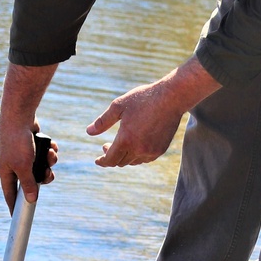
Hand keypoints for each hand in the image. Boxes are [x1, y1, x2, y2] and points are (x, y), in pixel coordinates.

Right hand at [0, 62, 58, 209]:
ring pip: (41, 167)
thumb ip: (28, 184)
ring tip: (51, 154)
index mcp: (6, 172)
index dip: (14, 207)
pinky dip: (50, 151)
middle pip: (31, 181)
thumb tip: (31, 200)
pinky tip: (51, 145)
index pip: (10, 195)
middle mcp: (13, 165)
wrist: (19, 115)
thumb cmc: (17, 141)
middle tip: (49, 175)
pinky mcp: (32, 145)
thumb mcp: (23, 166)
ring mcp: (23, 155)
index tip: (17, 218)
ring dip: (49, 162)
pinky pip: (45, 154)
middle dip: (43, 177)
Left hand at [87, 57, 220, 167]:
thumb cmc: (144, 99)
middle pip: (120, 162)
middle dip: (111, 157)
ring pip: (132, 162)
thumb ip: (103, 121)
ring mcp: (151, 151)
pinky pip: (144, 159)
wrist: (172, 97)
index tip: (97, 160)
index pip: (110, 159)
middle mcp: (138, 149)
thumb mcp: (119, 106)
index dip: (102, 161)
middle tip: (106, 146)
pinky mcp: (160, 150)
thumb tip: (88, 132)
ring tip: (120, 146)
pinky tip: (134, 147)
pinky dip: (136, 156)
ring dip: (124, 157)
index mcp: (126, 140)